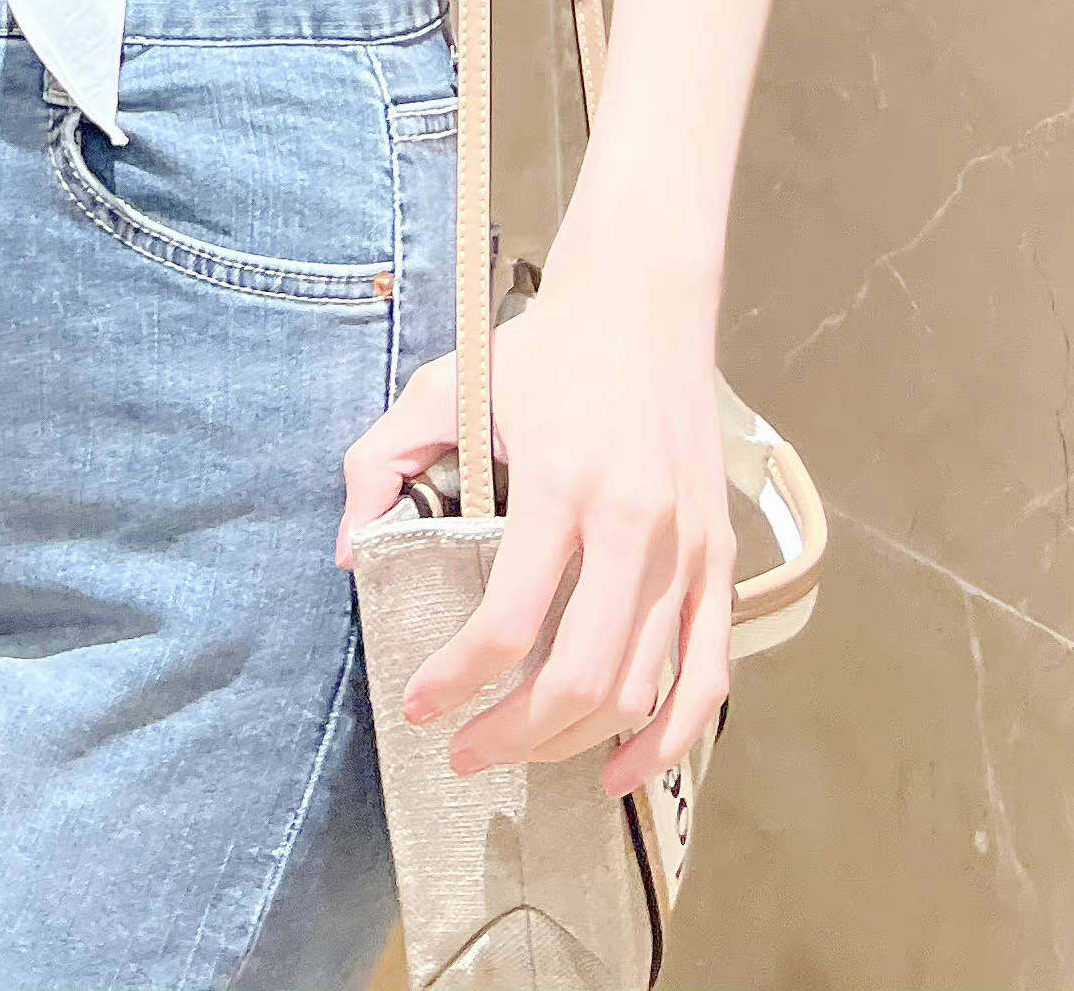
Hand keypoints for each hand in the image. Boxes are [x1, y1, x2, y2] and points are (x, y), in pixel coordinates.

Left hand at [333, 260, 735, 801]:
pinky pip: (707, 676)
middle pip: (579, 677)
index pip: (509, 620)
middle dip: (512, 734)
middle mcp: (634, 525)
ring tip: (521, 751)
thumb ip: (380, 460)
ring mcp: (687, 548)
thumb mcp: (444, 383)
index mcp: (560, 482)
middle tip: (464, 754)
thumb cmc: (541, 351)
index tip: (420, 706)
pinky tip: (621, 768)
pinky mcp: (722, 559)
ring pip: (638, 689)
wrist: (644, 304)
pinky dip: (669, 740)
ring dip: (574, 742)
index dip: (458, 681)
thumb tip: (352, 555)